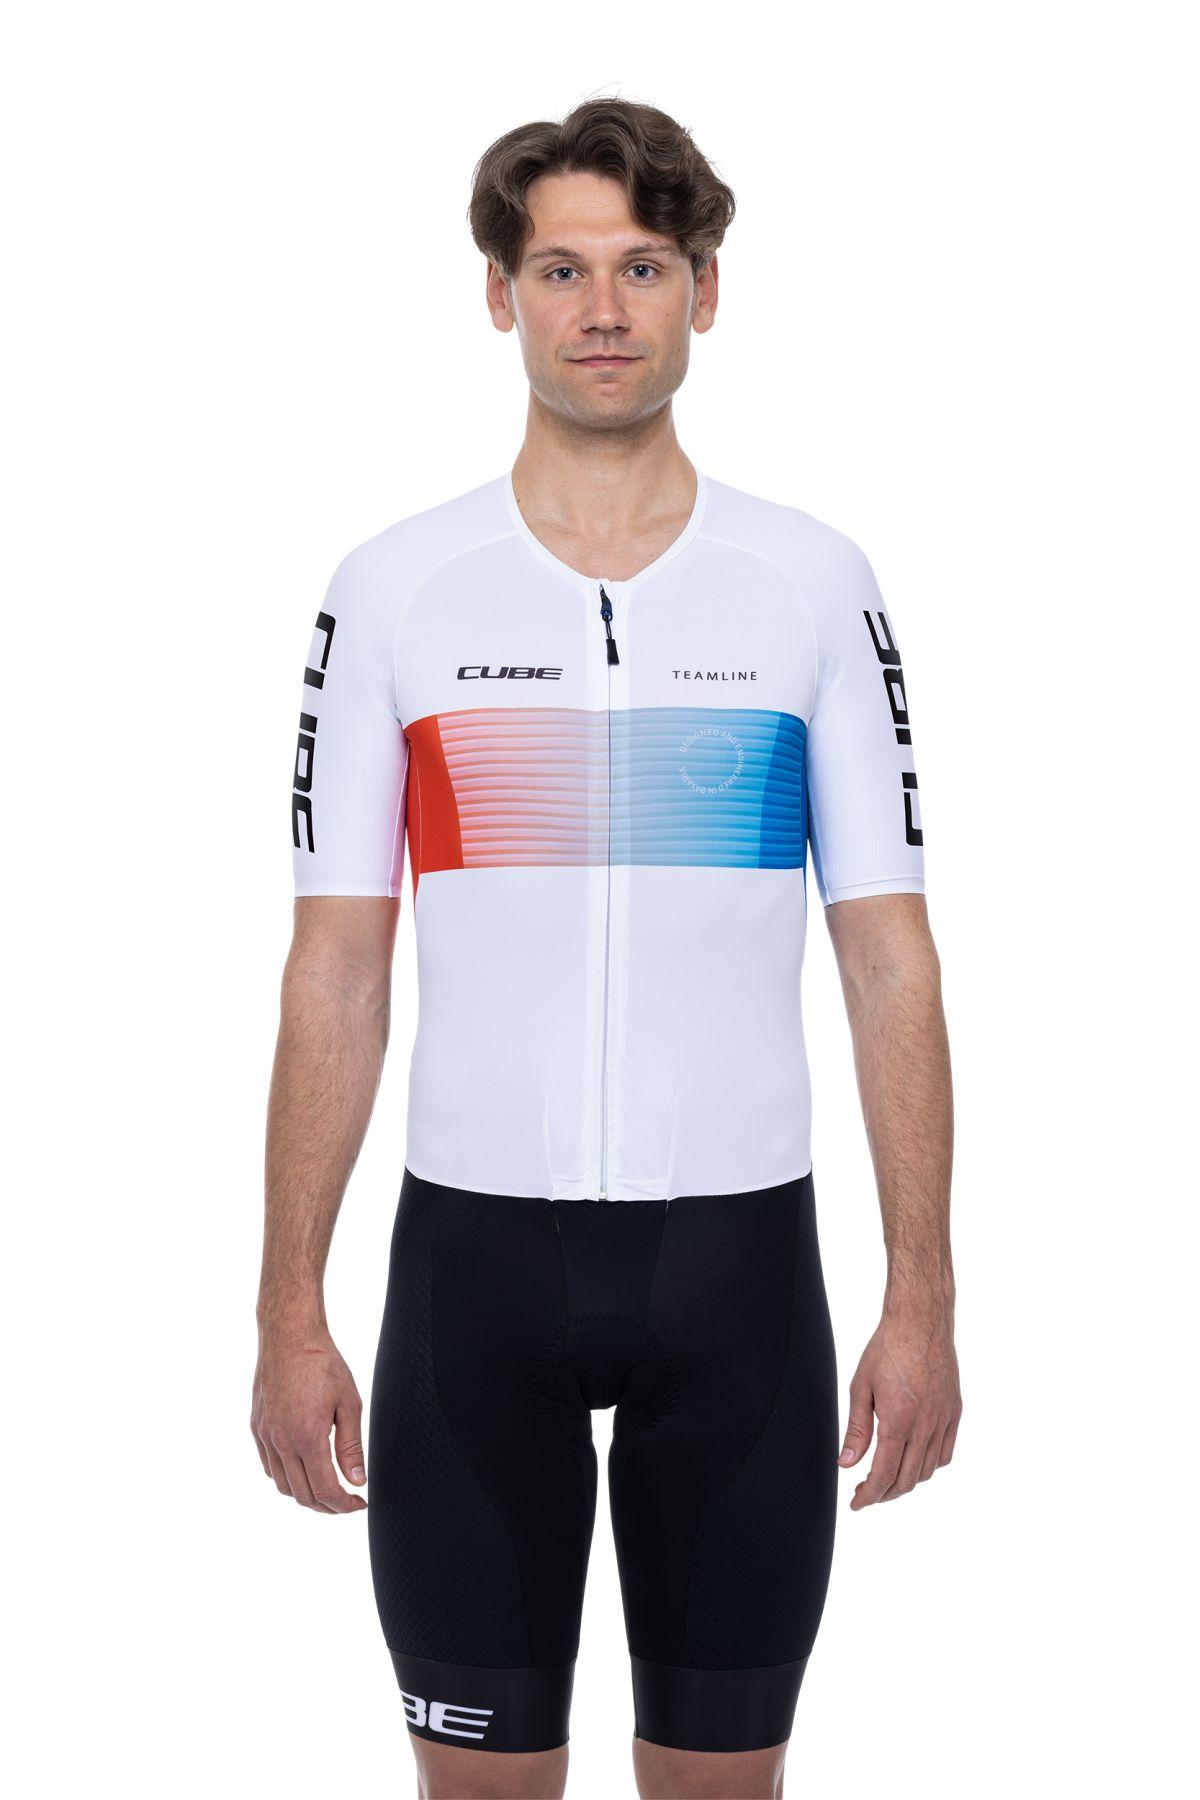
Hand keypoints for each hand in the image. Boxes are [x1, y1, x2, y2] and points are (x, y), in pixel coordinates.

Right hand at [251, 1329, 366, 1513]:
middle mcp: (281, 1442)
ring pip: (282, 1485)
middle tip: (346, 1501)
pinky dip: (286, 1478)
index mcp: (307, 1438)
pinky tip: (302, 1470)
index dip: (343, 1505)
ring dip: (305, 1495)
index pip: (324, 1490)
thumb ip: (351, 1446)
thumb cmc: (322, 1363)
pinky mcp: (257, 1427)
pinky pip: (269, 1466)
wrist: (289, 1335)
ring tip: (326, 1489)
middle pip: (302, 1495)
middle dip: (327, 1506)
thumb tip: (357, 1481)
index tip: (359, 1503)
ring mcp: (266, 1435)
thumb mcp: (348, 1403)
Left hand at [838, 1309, 960, 1508]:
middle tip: (867, 1493)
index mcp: (899, 1421)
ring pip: (928, 1470)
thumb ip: (856, 1430)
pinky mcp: (954, 1411)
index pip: (885, 1475)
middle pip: (908, 1480)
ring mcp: (944, 1419)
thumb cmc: (887, 1348)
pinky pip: (946, 1452)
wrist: (920, 1321)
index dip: (870, 1495)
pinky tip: (914, 1459)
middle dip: (885, 1494)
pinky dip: (930, 1465)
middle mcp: (925, 1425)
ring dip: (907, 1481)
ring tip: (888, 1477)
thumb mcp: (861, 1387)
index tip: (858, 1503)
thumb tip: (847, 1464)